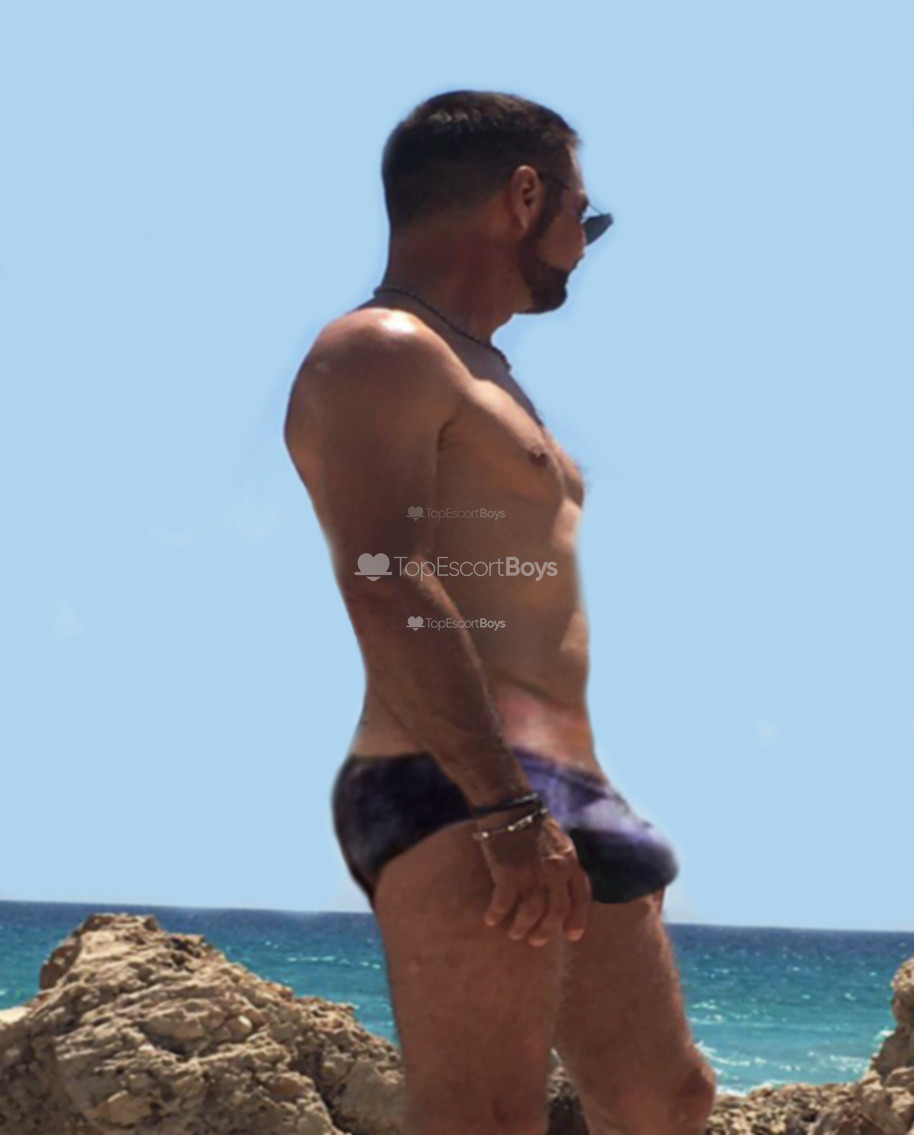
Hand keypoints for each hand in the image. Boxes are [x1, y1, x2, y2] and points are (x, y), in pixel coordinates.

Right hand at [476, 809, 591, 947]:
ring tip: (515, 933)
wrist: (509, 806)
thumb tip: (562, 892)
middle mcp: (555, 870)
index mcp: (570, 861)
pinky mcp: (508, 873)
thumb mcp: (559, 842)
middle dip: (546, 931)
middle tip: (536, 941)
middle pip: (556, 911)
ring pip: (531, 912)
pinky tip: (490, 919)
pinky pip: (503, 903)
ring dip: (522, 927)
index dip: (578, 919)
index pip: (581, 898)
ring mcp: (532, 873)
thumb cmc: (532, 824)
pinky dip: (497, 914)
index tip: (571, 936)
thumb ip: (564, 865)